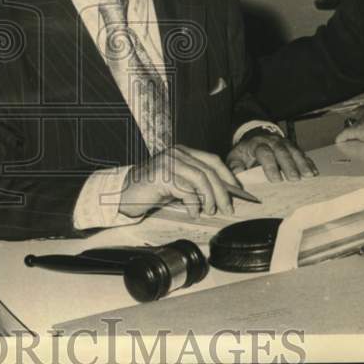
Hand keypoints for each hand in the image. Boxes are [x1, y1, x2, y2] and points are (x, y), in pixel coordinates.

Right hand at [119, 145, 242, 219]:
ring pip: (200, 178)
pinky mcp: (161, 176)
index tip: (238, 192)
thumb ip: (195, 183)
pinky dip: (193, 203)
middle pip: (209, 169)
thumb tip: (222, 195)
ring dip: (210, 197)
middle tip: (228, 208)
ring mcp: (168, 163)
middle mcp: (176, 154)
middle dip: (222, 191)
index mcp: (183, 152)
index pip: (212, 160)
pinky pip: (185, 189)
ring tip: (210, 211)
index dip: (228, 175)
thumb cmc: (153, 191)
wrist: (125, 194)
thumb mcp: (178, 184)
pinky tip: (192, 212)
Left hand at [227, 129, 317, 180]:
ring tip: (309, 176)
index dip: (270, 165)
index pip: (264, 152)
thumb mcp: (235, 157)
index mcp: (256, 144)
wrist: (254, 137)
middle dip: (289, 165)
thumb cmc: (245, 153)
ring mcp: (284, 143)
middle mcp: (271, 141)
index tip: (275, 180)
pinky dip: (308, 162)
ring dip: (302, 163)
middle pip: (282, 150)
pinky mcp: (292, 147)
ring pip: (294, 150)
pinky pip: (302, 153)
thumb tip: (238, 175)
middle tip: (294, 179)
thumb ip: (235, 167)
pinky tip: (314, 172)